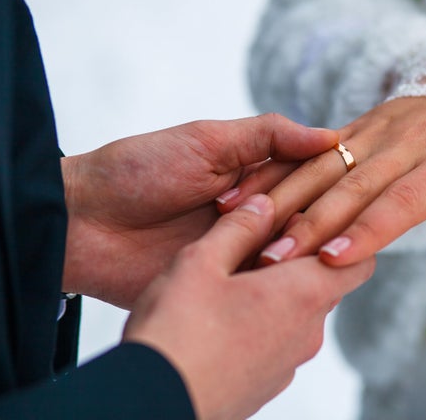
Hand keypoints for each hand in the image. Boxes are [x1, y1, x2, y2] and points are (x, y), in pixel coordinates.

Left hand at [61, 114, 337, 308]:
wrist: (80, 223)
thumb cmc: (139, 170)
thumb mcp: (206, 141)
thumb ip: (267, 136)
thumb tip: (331, 137)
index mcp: (255, 176)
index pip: (309, 179)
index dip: (324, 183)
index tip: (344, 185)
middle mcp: (256, 214)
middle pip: (306, 218)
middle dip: (313, 222)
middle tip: (319, 228)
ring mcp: (241, 251)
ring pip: (290, 255)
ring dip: (299, 255)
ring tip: (311, 256)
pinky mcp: (224, 285)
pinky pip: (261, 288)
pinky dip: (276, 286)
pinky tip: (295, 287)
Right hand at [123, 194, 374, 419]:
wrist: (152, 404)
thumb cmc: (177, 333)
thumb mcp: (201, 262)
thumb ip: (239, 227)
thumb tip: (264, 204)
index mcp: (303, 295)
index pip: (359, 261)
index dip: (342, 237)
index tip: (308, 223)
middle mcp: (308, 333)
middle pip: (324, 285)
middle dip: (299, 261)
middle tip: (258, 243)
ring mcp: (288, 364)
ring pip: (298, 314)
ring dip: (277, 293)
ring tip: (231, 280)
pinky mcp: (266, 385)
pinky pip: (277, 343)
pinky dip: (262, 324)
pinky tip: (220, 318)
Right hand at [217, 97, 425, 349]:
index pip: (403, 201)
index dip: (368, 230)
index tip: (332, 260)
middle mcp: (408, 142)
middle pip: (354, 185)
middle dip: (311, 223)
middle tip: (274, 260)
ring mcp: (378, 129)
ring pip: (323, 165)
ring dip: (285, 198)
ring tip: (249, 230)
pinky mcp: (357, 124)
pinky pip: (311, 149)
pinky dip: (277, 171)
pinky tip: (244, 194)